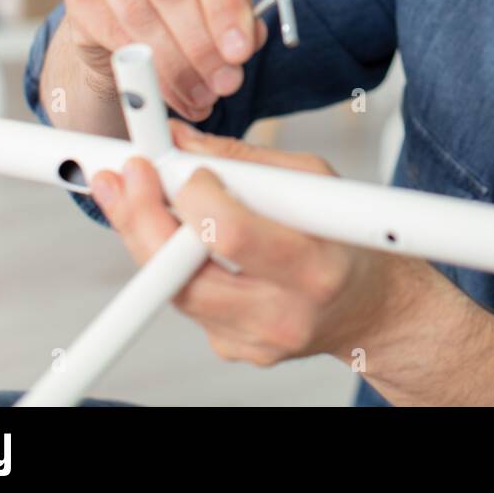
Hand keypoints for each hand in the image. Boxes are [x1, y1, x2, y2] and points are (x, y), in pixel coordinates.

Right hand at [61, 0, 267, 120]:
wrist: (129, 12)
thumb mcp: (222, 2)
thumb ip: (241, 19)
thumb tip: (247, 39)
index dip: (225, 8)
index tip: (240, 52)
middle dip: (202, 45)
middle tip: (225, 83)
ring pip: (139, 14)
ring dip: (175, 64)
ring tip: (201, 94)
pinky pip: (111, 33)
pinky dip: (142, 68)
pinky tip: (167, 92)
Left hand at [89, 119, 423, 366]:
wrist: (373, 308)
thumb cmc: (350, 242)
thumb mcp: (318, 184)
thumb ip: (247, 162)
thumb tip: (183, 142)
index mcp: (315, 266)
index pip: (232, 236)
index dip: (193, 196)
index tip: (173, 163)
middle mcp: (284, 313)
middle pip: (183, 274)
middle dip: (140, 218)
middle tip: (121, 177)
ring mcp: (255, 340)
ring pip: (173, 292)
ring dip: (144, 239)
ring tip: (127, 195)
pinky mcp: (235, 350)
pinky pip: (187, 305)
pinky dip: (175, 267)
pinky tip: (175, 239)